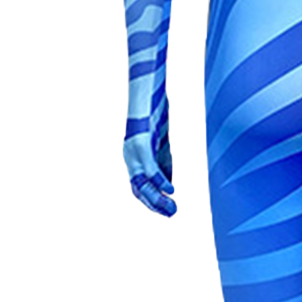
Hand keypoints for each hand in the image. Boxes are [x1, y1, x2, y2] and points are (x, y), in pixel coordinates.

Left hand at [123, 101, 176, 216]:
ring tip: (171, 208)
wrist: (147, 87)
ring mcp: (132, 151)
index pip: (139, 187)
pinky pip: (149, 168)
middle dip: (155, 204)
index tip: (167, 211)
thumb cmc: (155, 111)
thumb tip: (169, 186)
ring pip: (141, 183)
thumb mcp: (162, 143)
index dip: (152, 201)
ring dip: (156, 198)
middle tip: (172, 214)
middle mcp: (129, 157)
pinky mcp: (139, 143)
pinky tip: (170, 190)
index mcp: (133, 158)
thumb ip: (164, 163)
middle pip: (137, 189)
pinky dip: (159, 180)